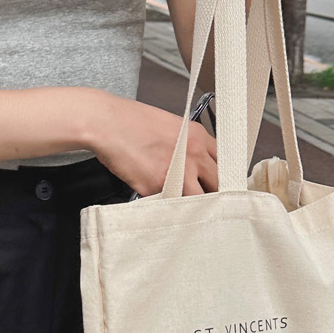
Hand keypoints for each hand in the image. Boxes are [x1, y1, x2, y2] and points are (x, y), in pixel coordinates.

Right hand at [86, 90, 217, 196]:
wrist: (108, 124)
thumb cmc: (132, 122)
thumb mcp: (171, 126)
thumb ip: (189, 145)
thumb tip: (195, 164)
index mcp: (198, 137)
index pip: (226, 162)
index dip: (224, 175)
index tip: (221, 184)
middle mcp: (193, 156)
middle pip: (219, 184)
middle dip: (216, 194)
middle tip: (212, 203)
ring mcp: (177, 174)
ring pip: (199, 200)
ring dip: (194, 206)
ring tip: (189, 210)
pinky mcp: (158, 188)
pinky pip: (169, 204)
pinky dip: (166, 206)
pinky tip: (161, 202)